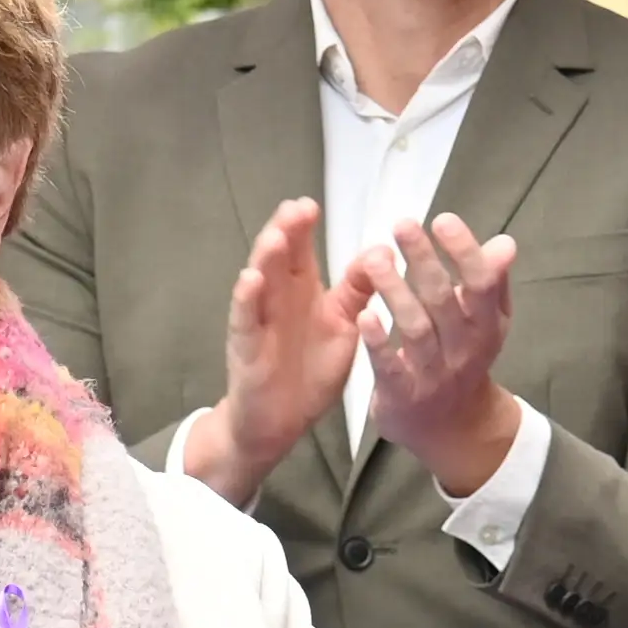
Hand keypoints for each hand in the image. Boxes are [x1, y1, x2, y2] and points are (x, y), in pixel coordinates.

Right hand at [188, 199, 349, 496]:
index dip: (302, 228)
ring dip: (265, 258)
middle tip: (297, 209)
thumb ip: (358, 291)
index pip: (300, 251)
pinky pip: (244, 320)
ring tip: (276, 236)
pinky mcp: (247, 349)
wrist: (280, 423)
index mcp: (301, 291)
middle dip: (286, 233)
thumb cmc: (309, 371)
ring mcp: (259, 322)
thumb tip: (383, 252)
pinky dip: (246, 299)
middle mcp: (277, 299)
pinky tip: (250, 280)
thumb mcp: (343, 326)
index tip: (310, 205)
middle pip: (278, 258)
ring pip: (259, 283)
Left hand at [356, 214, 523, 493]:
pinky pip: (391, 366)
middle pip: (444, 300)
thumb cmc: (464, 359)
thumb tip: (505, 242)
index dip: (464, 252)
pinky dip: (378, 341)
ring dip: (396, 292)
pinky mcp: (402, 394)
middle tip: (402, 224)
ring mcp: (433, 374)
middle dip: (424, 260)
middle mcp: (464, 349)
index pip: (482, 285)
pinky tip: (364, 314)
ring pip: (416, 329)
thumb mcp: (487, 324)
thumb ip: (492, 282)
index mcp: (486, 326)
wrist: (454, 430)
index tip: (443, 220)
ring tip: (375, 258)